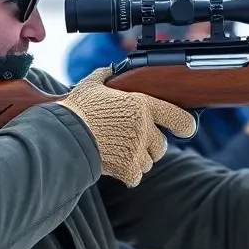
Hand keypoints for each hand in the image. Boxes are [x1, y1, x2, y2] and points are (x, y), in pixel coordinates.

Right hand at [58, 67, 195, 186]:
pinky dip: (127, 174)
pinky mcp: (127, 169)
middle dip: (151, 144)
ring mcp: (137, 150)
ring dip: (138, 159)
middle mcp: (144, 128)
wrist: (64, 135)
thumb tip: (111, 70)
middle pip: (162, 145)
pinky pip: (136, 177)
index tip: (185, 128)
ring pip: (149, 161)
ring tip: (119, 150)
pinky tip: (115, 163)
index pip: (180, 118)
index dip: (185, 125)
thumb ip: (106, 76)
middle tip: (134, 139)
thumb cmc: (78, 109)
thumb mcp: (92, 85)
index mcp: (142, 105)